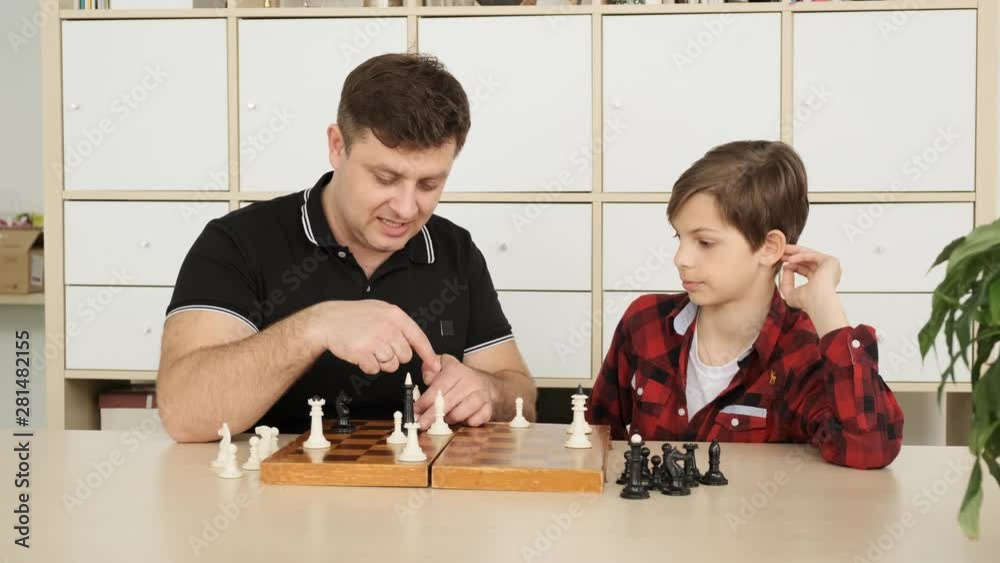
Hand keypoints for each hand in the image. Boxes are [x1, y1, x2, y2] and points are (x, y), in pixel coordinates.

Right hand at [313, 300, 439, 375]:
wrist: (328, 320)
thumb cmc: (353, 316)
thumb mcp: (380, 310)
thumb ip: (398, 324)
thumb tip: (415, 342)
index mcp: (395, 315)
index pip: (418, 337)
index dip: (428, 354)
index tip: (434, 365)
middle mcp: (388, 327)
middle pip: (405, 356)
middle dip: (395, 356)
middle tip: (380, 347)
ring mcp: (376, 340)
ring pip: (391, 365)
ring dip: (381, 362)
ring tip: (369, 349)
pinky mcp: (363, 353)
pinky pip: (375, 369)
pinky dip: (368, 366)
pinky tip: (361, 354)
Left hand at [414, 354, 495, 428]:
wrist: (486, 383)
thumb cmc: (460, 378)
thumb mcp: (444, 365)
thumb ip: (430, 368)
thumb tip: (427, 378)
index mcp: (457, 370)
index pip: (439, 387)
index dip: (426, 400)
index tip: (416, 409)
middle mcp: (470, 382)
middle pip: (449, 401)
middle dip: (432, 415)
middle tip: (422, 424)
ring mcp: (481, 395)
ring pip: (464, 410)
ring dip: (451, 418)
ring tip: (444, 421)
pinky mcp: (489, 407)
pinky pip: (479, 418)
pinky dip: (470, 422)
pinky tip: (462, 423)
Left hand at [779, 245, 841, 310]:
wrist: (817, 302)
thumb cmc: (807, 302)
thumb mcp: (790, 292)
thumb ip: (786, 281)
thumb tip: (786, 268)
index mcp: (820, 282)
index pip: (805, 270)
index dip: (793, 265)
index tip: (782, 262)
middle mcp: (826, 274)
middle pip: (808, 260)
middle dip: (793, 255)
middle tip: (781, 251)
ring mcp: (829, 267)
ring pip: (810, 255)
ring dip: (795, 253)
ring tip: (783, 251)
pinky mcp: (830, 261)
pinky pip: (813, 255)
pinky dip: (800, 256)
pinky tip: (790, 259)